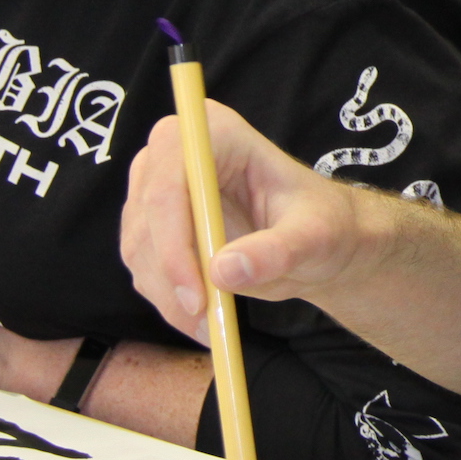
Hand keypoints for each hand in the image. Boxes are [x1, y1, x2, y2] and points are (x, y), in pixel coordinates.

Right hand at [120, 98, 373, 339]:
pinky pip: (143, 266)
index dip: (174, 241)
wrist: (314, 238)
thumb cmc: (321, 222)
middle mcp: (175, 152)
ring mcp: (156, 186)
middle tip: (207, 322)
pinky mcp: (151, 223)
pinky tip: (203, 318)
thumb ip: (277, 250)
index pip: (170, 183)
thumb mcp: (314, 237)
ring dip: (169, 296)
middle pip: (146, 218)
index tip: (197, 295)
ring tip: (212, 327)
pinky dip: (168, 299)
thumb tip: (224, 270)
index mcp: (217, 132)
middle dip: (171, 277)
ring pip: (139, 248)